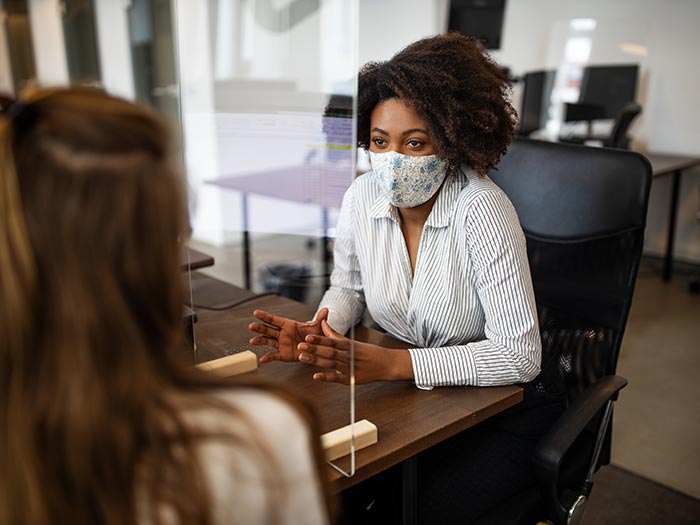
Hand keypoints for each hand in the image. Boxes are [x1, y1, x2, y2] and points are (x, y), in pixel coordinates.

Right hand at [249, 308, 328, 362]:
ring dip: (260, 341)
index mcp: (288, 325)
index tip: (256, 312)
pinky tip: (262, 360)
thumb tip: (327, 310)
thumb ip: (320, 319)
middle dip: (260, 328)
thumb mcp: (317, 328)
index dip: (265, 316)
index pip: (274, 319)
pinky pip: (274, 356)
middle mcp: (282, 334)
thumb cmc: (314, 335)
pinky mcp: (283, 354)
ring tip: (252, 341)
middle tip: (251, 326)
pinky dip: (268, 358)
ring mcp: (281, 344)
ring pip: (268, 341)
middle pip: (268, 329)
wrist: (315, 348)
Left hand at [296, 320, 413, 383]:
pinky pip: (337, 378)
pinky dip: (326, 377)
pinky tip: (316, 376)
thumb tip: (322, 322)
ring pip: (330, 363)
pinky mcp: (350, 379)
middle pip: (329, 351)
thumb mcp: (351, 341)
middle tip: (300, 345)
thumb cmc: (366, 352)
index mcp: (348, 345)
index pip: (331, 340)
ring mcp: (349, 367)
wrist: (385, 364)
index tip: (307, 335)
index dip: (319, 338)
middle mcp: (348, 355)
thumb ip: (334, 334)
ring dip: (315, 361)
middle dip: (314, 348)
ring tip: (302, 357)